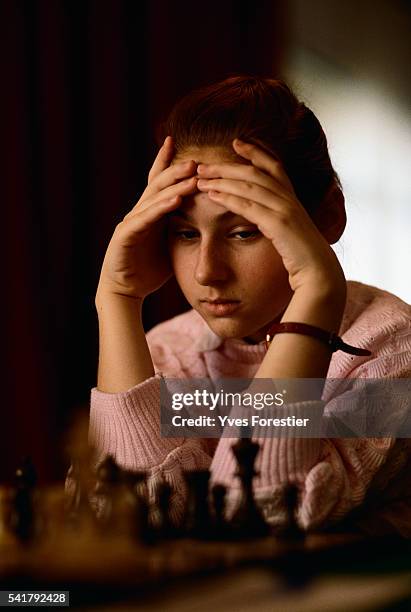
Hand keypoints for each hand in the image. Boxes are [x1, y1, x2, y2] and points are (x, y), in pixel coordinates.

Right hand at [97, 137, 197, 300]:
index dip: (167, 161)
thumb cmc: (149, 269)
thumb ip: (184, 229)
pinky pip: (145, 219)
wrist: (125, 291)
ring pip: (154, 198)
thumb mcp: (171, 245)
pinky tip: (175, 201)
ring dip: (174, 186)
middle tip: (197, 159)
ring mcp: (131, 222)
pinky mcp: (125, 236)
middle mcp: (139, 212)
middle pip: (158, 184)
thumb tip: (210, 219)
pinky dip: (161, 208)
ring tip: (192, 176)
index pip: (158, 182)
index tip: (177, 142)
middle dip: (176, 170)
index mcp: (150, 212)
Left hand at [196, 139, 344, 297]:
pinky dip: (228, 198)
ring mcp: (285, 210)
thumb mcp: (290, 230)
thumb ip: (278, 219)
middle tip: (202, 165)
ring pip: (249, 187)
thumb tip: (264, 216)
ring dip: (222, 180)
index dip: (255, 152)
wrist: (319, 272)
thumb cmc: (302, 255)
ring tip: (200, 179)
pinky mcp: (279, 224)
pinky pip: (248, 206)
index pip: (273, 166)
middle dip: (226, 167)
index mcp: (292, 198)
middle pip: (254, 173)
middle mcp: (289, 199)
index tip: (236, 142)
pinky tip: (212, 195)